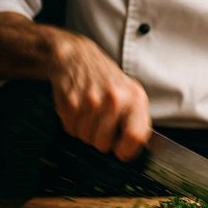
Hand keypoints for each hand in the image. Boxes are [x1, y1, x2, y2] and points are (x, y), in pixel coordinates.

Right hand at [49, 33, 151, 160]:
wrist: (78, 56)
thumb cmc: (107, 79)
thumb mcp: (131, 93)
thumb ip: (136, 119)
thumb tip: (136, 147)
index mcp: (135, 98)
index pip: (135, 136)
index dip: (126, 150)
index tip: (120, 150)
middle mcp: (115, 99)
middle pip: (104, 144)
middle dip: (100, 138)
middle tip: (101, 122)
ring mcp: (92, 101)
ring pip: (86, 138)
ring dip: (86, 130)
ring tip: (90, 111)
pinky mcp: (71, 102)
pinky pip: (71, 129)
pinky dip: (73, 123)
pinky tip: (79, 107)